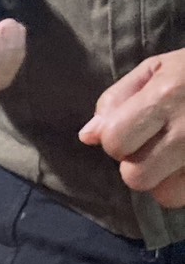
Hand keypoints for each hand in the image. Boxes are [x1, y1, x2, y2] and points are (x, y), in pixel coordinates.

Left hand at [80, 51, 184, 209]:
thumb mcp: (159, 68)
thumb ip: (118, 100)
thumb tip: (88, 137)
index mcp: (165, 96)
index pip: (116, 143)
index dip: (119, 141)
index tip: (136, 130)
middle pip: (136, 178)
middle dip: (140, 165)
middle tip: (159, 145)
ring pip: (165, 196)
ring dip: (165, 182)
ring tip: (178, 157)